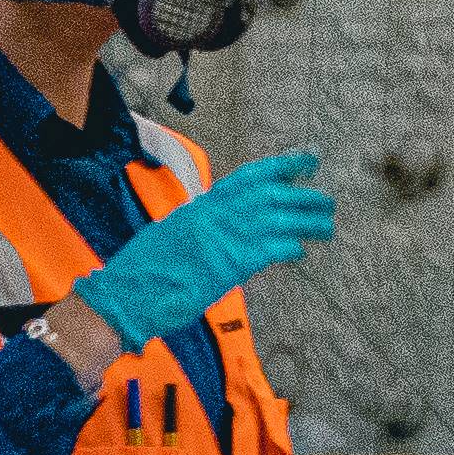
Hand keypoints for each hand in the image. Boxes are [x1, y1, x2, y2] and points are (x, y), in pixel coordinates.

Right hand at [64, 151, 331, 355]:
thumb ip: (204, 226)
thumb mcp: (175, 235)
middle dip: (303, 195)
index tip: (308, 160)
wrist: (125, 295)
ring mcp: (221, 237)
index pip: (250, 177)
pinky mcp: (227, 264)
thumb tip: (230, 225)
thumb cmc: (146, 272)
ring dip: (307, 221)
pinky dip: (289, 247)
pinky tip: (300, 252)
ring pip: (278, 218)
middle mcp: (214, 215)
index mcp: (201, 206)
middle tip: (327, 200)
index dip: (282, 166)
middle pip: (271, 194)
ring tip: (327, 227)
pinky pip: (270, 248)